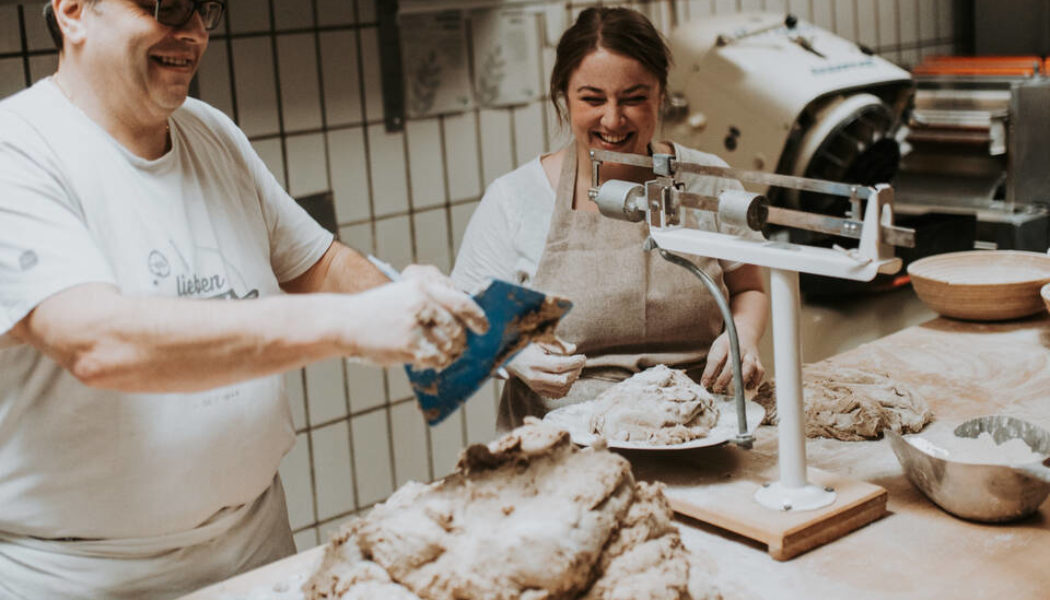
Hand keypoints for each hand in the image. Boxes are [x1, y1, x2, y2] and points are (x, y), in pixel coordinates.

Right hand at [343, 266, 487, 368]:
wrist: (344, 321)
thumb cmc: (377, 311)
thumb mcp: (404, 294)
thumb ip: (432, 302)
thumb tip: (464, 320)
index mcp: (423, 286)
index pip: (461, 301)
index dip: (477, 317)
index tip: (484, 328)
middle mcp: (421, 302)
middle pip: (457, 328)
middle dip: (461, 341)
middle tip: (458, 347)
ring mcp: (415, 324)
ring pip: (449, 345)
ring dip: (448, 353)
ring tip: (438, 353)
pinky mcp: (409, 344)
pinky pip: (437, 357)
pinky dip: (438, 362)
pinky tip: (429, 359)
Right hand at [506, 340, 585, 398]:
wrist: (509, 360)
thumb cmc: (525, 347)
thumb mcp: (539, 341)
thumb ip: (556, 344)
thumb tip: (573, 348)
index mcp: (535, 363)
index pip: (560, 366)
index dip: (574, 362)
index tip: (583, 357)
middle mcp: (536, 377)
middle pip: (563, 379)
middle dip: (576, 371)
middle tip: (580, 362)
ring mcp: (536, 386)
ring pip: (562, 389)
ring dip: (572, 380)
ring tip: (575, 369)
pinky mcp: (537, 391)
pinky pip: (557, 394)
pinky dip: (566, 388)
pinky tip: (568, 378)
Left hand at [701, 331, 764, 393]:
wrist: (744, 333)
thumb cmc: (726, 345)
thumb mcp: (716, 350)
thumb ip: (711, 366)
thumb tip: (705, 384)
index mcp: (724, 345)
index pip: (716, 359)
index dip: (710, 373)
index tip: (705, 384)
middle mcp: (738, 349)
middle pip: (732, 364)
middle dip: (724, 379)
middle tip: (717, 389)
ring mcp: (749, 355)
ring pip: (749, 366)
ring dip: (742, 379)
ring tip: (735, 389)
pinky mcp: (758, 361)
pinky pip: (760, 371)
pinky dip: (755, 380)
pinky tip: (747, 387)